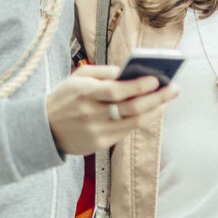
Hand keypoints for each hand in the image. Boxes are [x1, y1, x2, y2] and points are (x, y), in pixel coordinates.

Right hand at [46, 64, 179, 154]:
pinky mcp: (100, 145)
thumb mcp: (78, 77)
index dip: (139, 86)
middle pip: (131, 108)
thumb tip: (130, 72)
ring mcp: (96, 131)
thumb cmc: (65, 97)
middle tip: (174, 88)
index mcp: (85, 93)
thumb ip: (103, 72)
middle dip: (157, 98)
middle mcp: (91, 114)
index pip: (117, 91)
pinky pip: (127, 132)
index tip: (157, 79)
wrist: (43, 129)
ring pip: (134, 122)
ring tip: (167, 98)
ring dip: (155, 110)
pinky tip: (151, 110)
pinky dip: (142, 120)